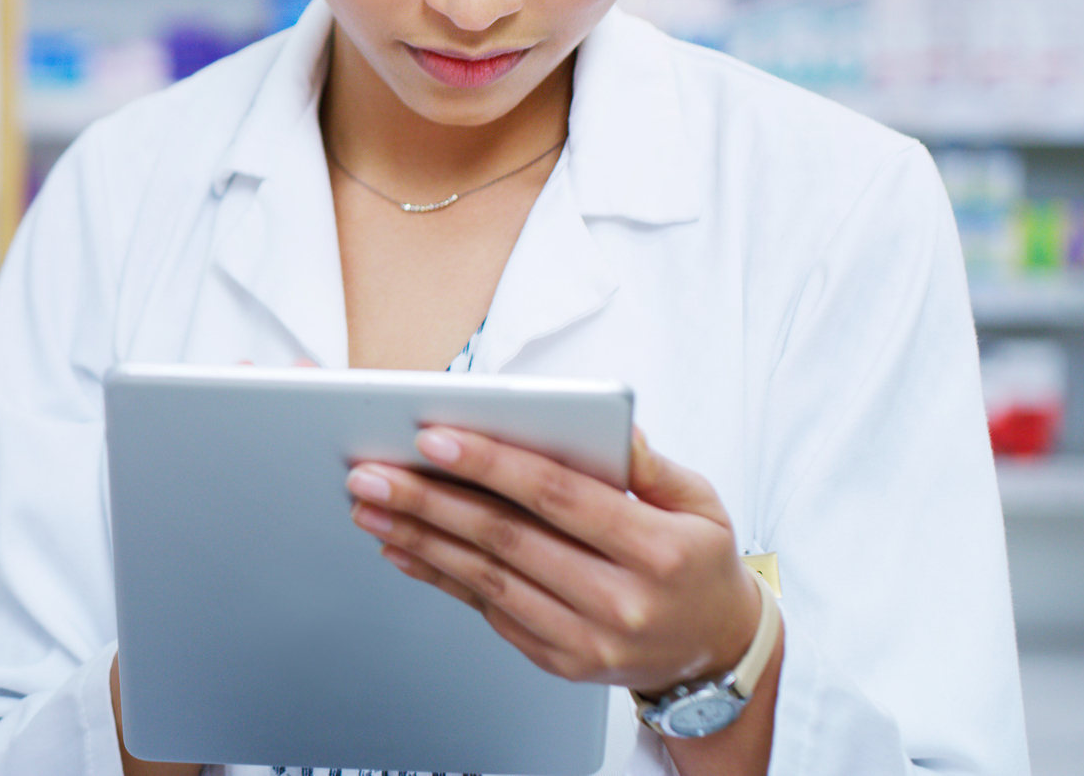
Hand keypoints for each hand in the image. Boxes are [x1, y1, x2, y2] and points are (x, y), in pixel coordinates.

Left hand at [345, 426, 763, 696]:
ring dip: (418, 539)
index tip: (433, 436)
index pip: (559, 497)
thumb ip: (649, 463)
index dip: (491, 463)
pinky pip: (487, 610)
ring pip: (485, 579)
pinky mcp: (559, 660)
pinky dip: (439, 576)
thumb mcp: (700, 502)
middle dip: (428, 500)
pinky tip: (402, 547)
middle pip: (507, 539)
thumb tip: (608, 423)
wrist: (715, 652)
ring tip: (369, 505)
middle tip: (369, 471)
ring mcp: (586, 640)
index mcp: (656, 551)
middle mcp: (620, 602)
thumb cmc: (700, 561)